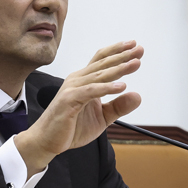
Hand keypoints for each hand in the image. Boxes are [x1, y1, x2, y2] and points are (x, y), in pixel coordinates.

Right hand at [15, 40, 142, 175]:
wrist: (47, 141)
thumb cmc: (71, 127)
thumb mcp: (102, 117)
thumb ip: (119, 106)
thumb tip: (138, 96)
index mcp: (84, 80)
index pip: (102, 60)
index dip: (117, 51)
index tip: (134, 46)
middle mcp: (78, 80)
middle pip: (103, 63)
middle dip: (123, 55)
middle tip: (139, 49)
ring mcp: (72, 88)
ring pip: (99, 75)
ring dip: (119, 69)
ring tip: (135, 63)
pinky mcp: (69, 100)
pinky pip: (91, 91)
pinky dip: (106, 88)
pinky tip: (121, 87)